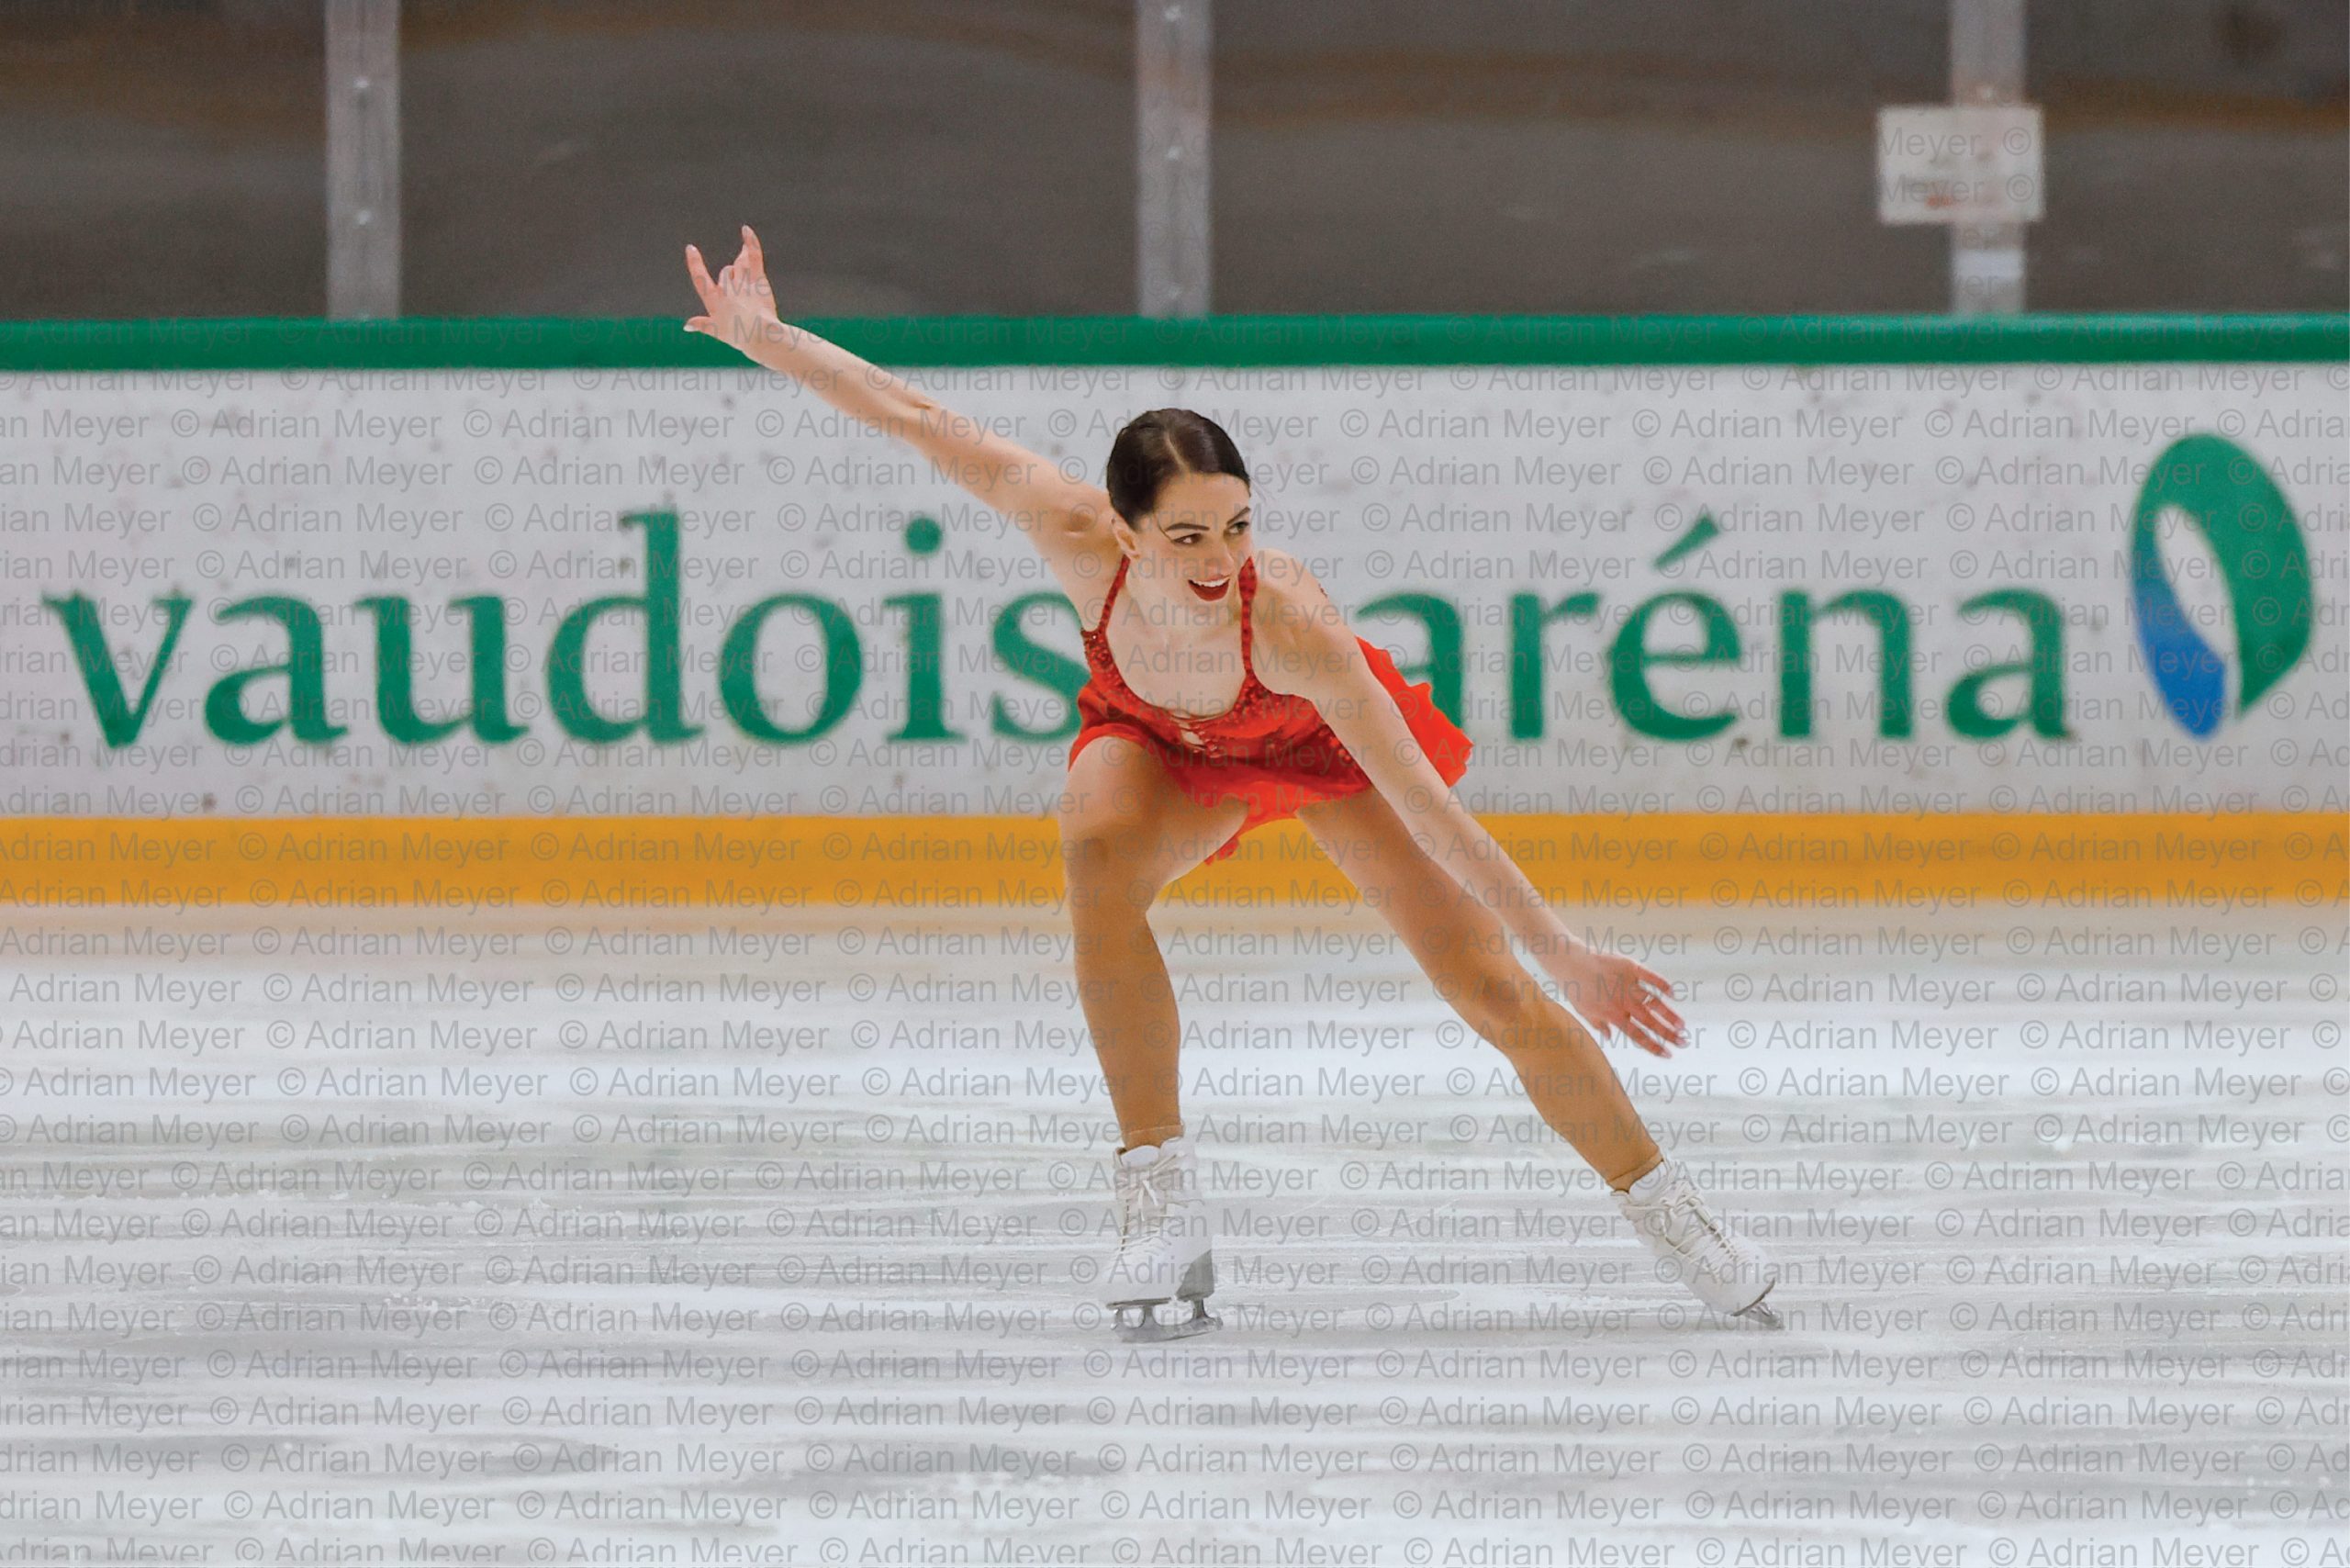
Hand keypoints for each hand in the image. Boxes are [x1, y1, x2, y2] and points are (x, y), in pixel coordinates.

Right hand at [684, 224, 779, 346]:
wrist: (761, 336)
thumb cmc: (740, 338)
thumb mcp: (717, 332)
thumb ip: (702, 325)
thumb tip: (686, 325)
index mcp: (714, 302)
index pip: (700, 278)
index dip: (695, 263)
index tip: (691, 248)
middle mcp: (726, 290)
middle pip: (726, 272)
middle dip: (732, 277)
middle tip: (743, 294)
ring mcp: (742, 283)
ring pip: (739, 264)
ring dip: (742, 262)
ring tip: (747, 271)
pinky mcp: (758, 280)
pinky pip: (753, 256)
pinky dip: (750, 242)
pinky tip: (746, 230)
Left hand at [1529, 937, 1686, 1057]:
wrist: (1571, 962)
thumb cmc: (1575, 989)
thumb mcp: (1584, 1011)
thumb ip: (1600, 1025)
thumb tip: (1610, 1037)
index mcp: (1613, 1015)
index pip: (1638, 1035)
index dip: (1654, 1046)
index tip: (1669, 1054)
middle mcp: (1624, 1002)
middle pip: (1651, 1022)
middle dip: (1669, 1034)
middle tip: (1684, 1042)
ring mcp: (1629, 985)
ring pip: (1655, 1002)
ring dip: (1670, 1015)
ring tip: (1682, 1024)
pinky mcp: (1631, 967)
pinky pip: (1651, 977)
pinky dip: (1662, 984)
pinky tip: (1672, 993)